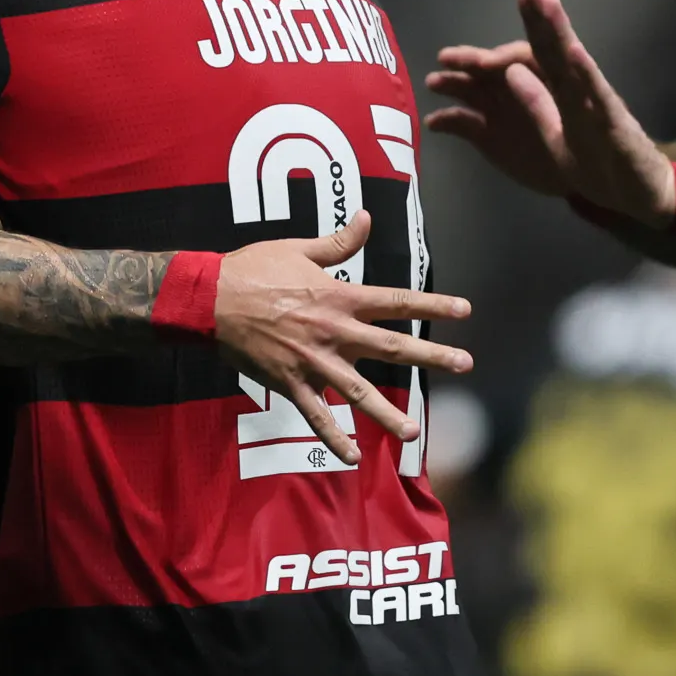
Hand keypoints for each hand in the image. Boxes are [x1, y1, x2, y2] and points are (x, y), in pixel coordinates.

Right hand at [213, 212, 472, 467]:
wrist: (210, 299)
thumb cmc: (252, 269)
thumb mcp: (297, 248)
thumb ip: (338, 242)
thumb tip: (368, 219)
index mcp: (339, 298)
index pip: (396, 302)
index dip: (432, 305)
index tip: (465, 311)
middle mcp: (334, 333)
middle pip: (392, 347)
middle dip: (431, 356)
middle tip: (465, 364)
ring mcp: (313, 362)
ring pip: (358, 392)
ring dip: (387, 414)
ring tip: (414, 432)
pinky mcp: (289, 384)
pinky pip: (315, 416)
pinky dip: (333, 438)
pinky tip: (351, 457)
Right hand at [424, 37, 566, 196]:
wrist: (577, 182)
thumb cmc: (582, 148)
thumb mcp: (567, 126)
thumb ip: (540, 99)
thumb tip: (514, 69)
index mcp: (543, 79)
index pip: (520, 57)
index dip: (501, 57)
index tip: (484, 64)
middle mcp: (517, 88)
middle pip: (489, 67)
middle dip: (468, 60)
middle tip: (445, 58)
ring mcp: (498, 109)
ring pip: (472, 89)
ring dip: (452, 84)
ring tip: (432, 83)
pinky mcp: (485, 134)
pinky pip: (463, 122)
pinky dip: (447, 121)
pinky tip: (432, 123)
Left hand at [429, 0, 673, 226]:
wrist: (642, 196)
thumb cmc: (599, 167)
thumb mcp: (554, 138)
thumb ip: (535, 105)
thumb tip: (510, 72)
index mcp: (568, 94)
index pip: (544, 52)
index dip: (533, 22)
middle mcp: (585, 92)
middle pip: (560, 49)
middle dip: (544, 16)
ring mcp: (601, 106)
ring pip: (579, 67)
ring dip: (564, 36)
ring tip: (549, 5)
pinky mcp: (615, 127)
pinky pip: (599, 100)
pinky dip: (587, 77)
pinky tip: (576, 54)